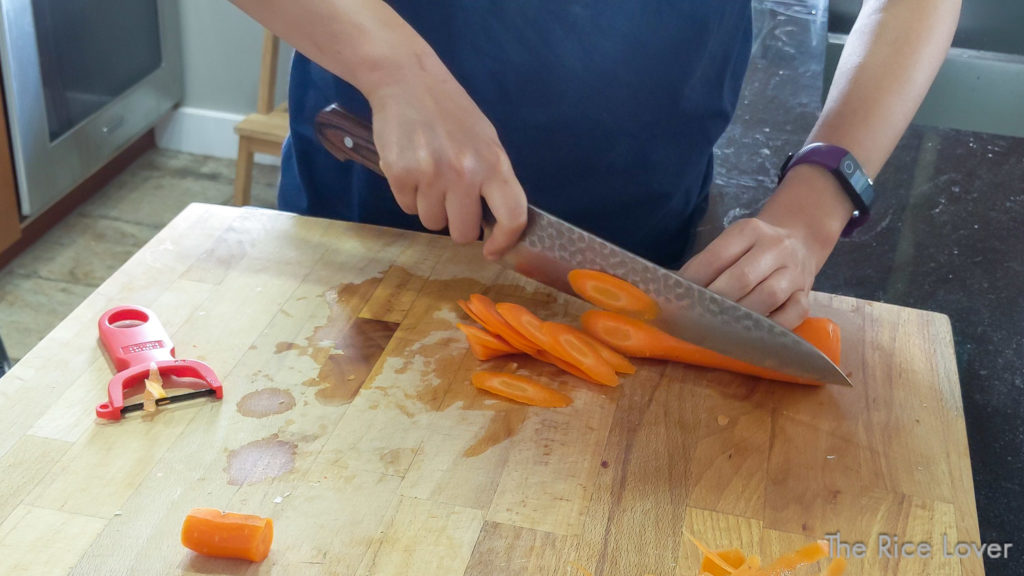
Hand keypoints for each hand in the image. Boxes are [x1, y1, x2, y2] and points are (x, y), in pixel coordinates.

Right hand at [367, 66, 526, 258]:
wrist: (407, 80)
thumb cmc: (450, 111)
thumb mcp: (484, 139)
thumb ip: (492, 178)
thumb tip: (495, 222)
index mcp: (494, 162)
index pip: (513, 216)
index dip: (505, 241)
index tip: (492, 251)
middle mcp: (466, 172)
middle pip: (464, 232)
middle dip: (456, 223)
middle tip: (450, 200)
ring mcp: (433, 175)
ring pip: (432, 222)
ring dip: (429, 207)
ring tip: (428, 174)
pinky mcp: (401, 175)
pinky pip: (407, 208)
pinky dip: (408, 195)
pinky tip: (411, 167)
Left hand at [680, 164, 852, 328]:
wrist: (799, 240)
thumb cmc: (753, 248)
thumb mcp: (732, 243)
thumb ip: (707, 264)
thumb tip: (674, 290)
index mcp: (749, 230)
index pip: (717, 257)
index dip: (694, 281)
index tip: (676, 299)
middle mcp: (775, 248)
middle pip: (741, 278)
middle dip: (714, 302)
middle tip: (693, 319)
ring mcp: (794, 272)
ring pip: (768, 296)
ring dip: (740, 317)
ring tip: (718, 329)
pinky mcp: (806, 295)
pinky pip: (793, 314)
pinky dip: (771, 327)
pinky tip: (752, 334)